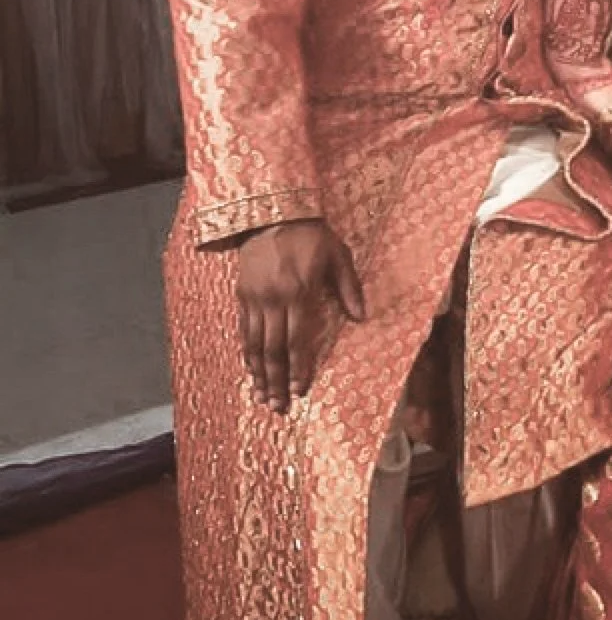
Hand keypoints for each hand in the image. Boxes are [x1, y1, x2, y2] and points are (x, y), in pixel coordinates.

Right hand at [235, 217, 364, 412]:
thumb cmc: (312, 234)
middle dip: (277, 381)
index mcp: (300, 291)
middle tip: (278, 407)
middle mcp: (274, 299)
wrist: (274, 212)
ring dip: (259, 373)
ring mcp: (255, 298)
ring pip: (255, 344)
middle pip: (274, 349)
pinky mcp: (242, 294)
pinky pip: (243, 330)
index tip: (301, 390)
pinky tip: (250, 369)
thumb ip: (349, 287)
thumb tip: (361, 317)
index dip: (300, 367)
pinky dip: (247, 352)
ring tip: (262, 397)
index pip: (299, 339)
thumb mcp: (338, 255)